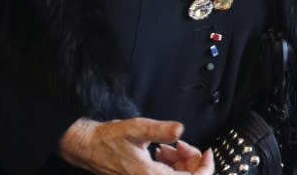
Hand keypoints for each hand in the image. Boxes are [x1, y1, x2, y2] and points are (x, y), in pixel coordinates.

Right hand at [58, 117, 213, 173]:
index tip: (207, 152)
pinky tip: (161, 151)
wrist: (90, 148)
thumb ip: (160, 130)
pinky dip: (169, 164)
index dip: (204, 168)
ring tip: (169, 145)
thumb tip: (180, 129)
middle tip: (181, 143)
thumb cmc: (109, 139)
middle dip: (190, 160)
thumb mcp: (137, 129)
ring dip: (179, 161)